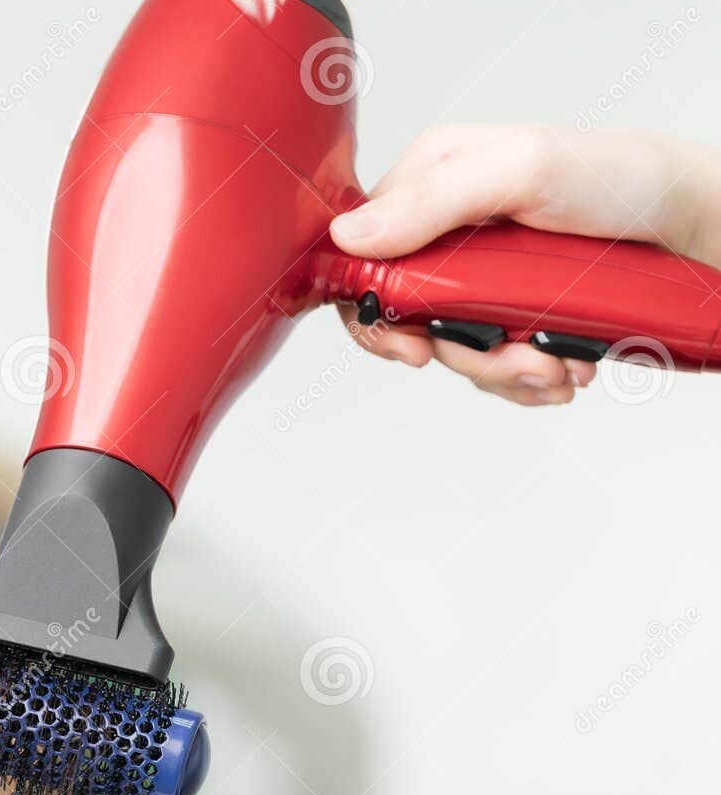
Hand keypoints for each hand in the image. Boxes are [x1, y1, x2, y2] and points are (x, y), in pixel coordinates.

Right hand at [330, 125, 720, 405]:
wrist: (683, 224)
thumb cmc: (616, 179)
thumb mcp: (523, 170)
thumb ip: (436, 201)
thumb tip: (353, 238)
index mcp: (431, 180)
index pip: (362, 257)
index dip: (375, 314)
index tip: (413, 350)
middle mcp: (446, 230)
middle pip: (408, 321)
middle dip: (464, 355)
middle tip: (515, 359)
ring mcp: (476, 277)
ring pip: (455, 353)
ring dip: (507, 373)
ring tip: (558, 363)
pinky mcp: (507, 312)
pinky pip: (492, 367)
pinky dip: (527, 380)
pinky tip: (562, 366)